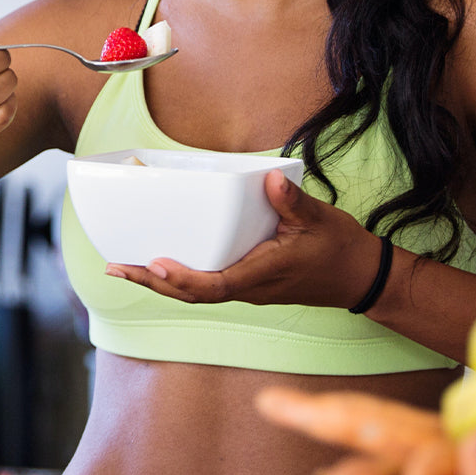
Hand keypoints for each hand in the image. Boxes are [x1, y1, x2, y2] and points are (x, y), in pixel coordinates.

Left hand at [105, 169, 384, 309]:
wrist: (360, 277)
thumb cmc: (338, 248)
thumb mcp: (319, 219)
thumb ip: (292, 202)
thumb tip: (268, 180)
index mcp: (262, 274)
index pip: (213, 286)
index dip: (181, 279)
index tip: (154, 265)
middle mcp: (249, 287)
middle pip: (192, 294)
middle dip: (152, 283)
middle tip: (115, 267)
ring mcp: (247, 288)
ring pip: (196, 292)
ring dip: (160, 282)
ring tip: (126, 266)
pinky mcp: (249, 282)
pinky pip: (207, 284)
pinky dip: (180, 277)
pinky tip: (163, 263)